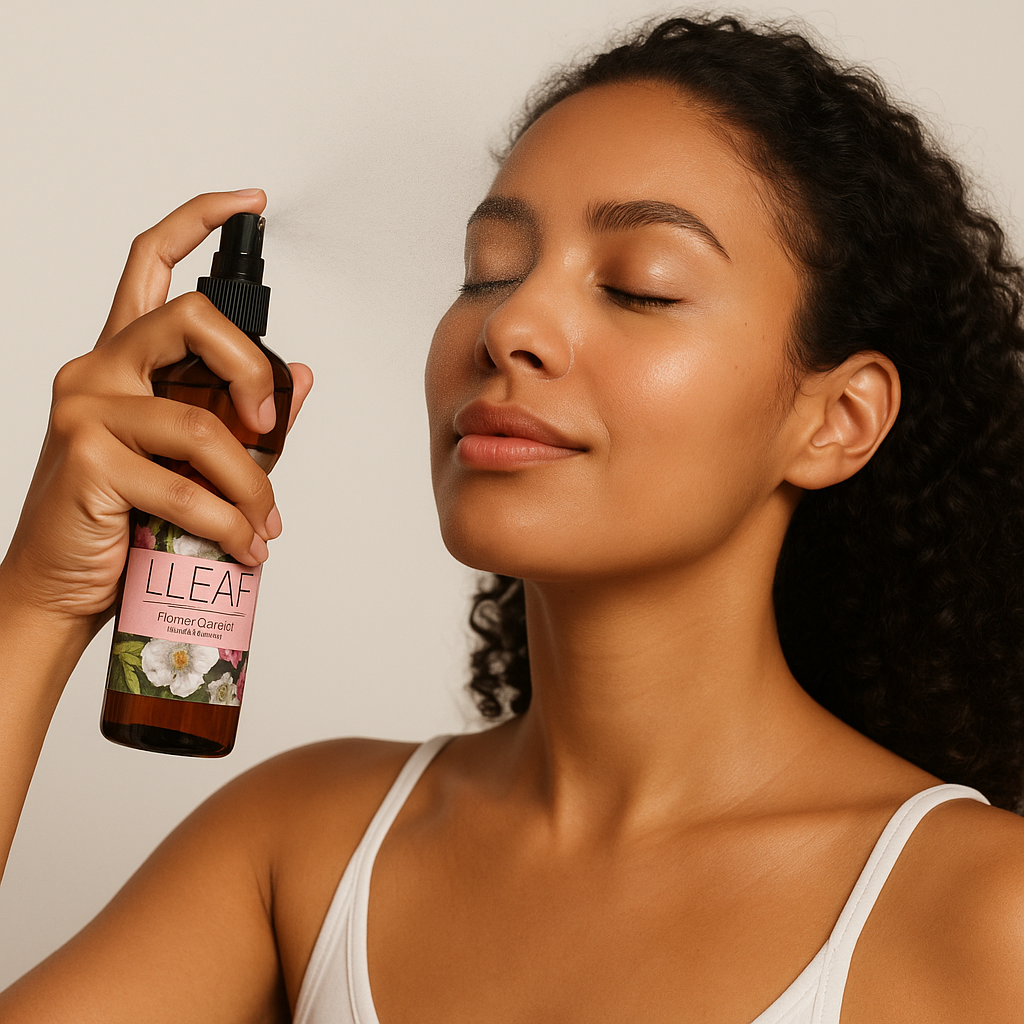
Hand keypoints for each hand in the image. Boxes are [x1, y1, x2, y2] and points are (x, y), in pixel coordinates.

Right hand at [1, 190, 313, 629]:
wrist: (63, 585)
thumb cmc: (126, 518)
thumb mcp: (190, 460)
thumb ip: (241, 416)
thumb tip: (300, 374)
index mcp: (122, 359)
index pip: (150, 263)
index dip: (199, 219)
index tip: (252, 202)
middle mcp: (97, 369)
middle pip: (193, 321)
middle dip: (253, 371)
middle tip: (270, 427)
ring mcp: (85, 409)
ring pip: (202, 425)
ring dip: (253, 485)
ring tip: (264, 525)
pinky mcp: (86, 459)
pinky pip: (185, 486)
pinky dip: (230, 523)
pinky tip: (245, 548)